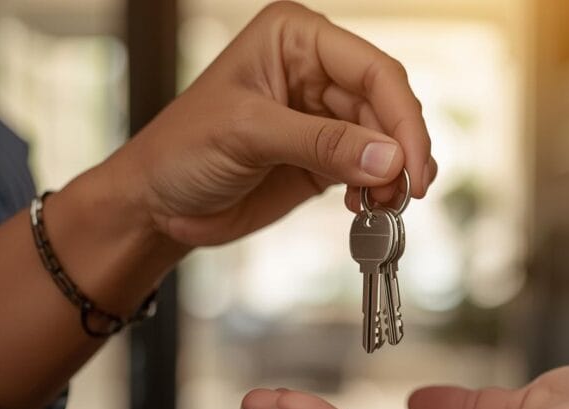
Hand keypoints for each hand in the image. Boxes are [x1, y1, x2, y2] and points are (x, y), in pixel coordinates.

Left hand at [104, 1, 435, 246]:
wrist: (156, 202)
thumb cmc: (181, 150)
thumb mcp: (248, 135)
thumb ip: (321, 144)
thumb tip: (389, 158)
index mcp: (296, 39)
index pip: (373, 70)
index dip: (402, 117)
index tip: (412, 165)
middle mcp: (317, 70)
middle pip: (388, 106)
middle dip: (401, 152)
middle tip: (406, 194)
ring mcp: (324, 115)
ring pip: (386, 141)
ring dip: (394, 176)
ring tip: (384, 206)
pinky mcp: (327, 156)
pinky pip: (373, 168)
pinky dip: (380, 190)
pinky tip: (365, 208)